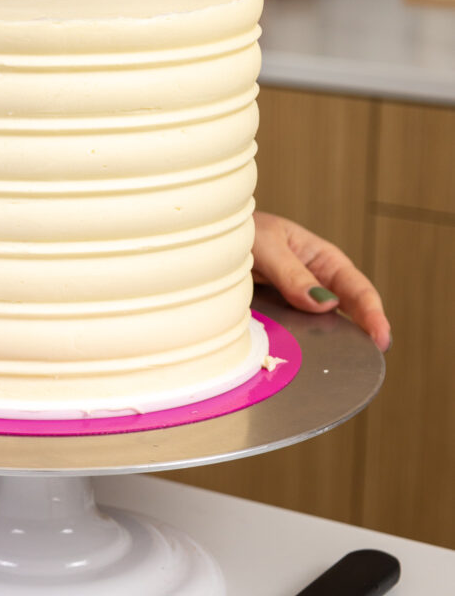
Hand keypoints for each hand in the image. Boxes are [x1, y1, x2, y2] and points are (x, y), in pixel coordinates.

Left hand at [252, 210, 390, 351]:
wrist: (214, 237)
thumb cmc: (244, 231)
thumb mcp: (268, 245)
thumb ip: (292, 273)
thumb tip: (325, 304)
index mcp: (323, 258)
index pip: (356, 288)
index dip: (373, 313)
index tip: (380, 337)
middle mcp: (316, 281)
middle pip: (348, 311)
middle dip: (364, 334)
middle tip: (372, 359)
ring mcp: (298, 300)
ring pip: (323, 325)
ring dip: (335, 342)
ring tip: (348, 364)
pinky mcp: (279, 314)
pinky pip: (297, 330)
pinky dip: (305, 344)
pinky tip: (308, 359)